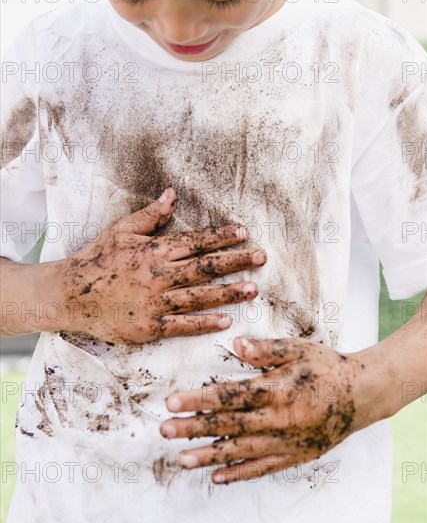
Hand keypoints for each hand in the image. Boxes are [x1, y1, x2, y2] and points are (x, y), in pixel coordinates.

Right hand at [58, 188, 266, 343]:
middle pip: (204, 267)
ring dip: (228, 292)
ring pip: (199, 296)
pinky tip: (226, 320)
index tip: (245, 232)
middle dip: (236, 261)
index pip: (195, 241)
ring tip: (253, 288)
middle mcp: (158, 275)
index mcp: (153, 251)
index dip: (221, 236)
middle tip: (262, 257)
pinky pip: (181, 325)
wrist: (69, 295)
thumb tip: (172, 195)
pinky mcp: (148, 327)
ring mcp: (154, 303)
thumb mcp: (120, 231)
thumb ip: (149, 216)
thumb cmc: (96, 259)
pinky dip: (204, 323)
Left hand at [160, 336, 376, 483]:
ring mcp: (285, 441)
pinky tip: (218, 477)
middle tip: (165, 431)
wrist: (360, 395)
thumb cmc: (325, 367)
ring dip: (209, 455)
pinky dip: (239, 474)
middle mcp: (278, 419)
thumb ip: (266, 349)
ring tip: (182, 459)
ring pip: (240, 451)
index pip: (229, 396)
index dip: (198, 399)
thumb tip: (235, 344)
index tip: (172, 402)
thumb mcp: (298, 349)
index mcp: (276, 390)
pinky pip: (262, 468)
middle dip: (193, 428)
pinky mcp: (293, 455)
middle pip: (228, 425)